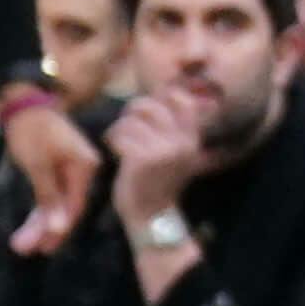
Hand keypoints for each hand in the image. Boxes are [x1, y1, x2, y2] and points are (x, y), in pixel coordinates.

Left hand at [1, 98, 95, 253]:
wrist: (26, 102)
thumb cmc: (33, 131)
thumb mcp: (38, 166)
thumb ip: (50, 197)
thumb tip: (59, 228)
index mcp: (85, 168)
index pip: (75, 206)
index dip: (59, 229)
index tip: (43, 248)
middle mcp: (84, 171)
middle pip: (67, 207)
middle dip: (45, 229)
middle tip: (26, 249)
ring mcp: (73, 170)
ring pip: (58, 202)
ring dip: (40, 222)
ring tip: (22, 242)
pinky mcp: (60, 168)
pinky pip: (54, 192)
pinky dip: (42, 207)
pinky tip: (32, 224)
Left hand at [104, 85, 206, 227]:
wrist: (151, 214)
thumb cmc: (158, 180)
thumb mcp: (175, 151)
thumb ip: (172, 125)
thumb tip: (164, 91)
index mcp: (191, 138)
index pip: (181, 99)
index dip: (160, 98)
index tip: (149, 112)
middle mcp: (182, 141)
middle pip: (150, 105)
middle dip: (132, 112)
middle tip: (128, 126)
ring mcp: (163, 150)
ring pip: (131, 119)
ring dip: (120, 129)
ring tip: (122, 142)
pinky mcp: (142, 158)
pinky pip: (120, 134)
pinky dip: (113, 141)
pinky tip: (117, 152)